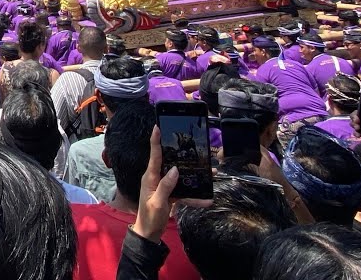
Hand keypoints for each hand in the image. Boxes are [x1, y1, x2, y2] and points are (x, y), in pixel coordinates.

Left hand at [130, 127, 208, 242]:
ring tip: (211, 173)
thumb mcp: (157, 203)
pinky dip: (195, 197)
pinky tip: (207, 200)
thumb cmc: (149, 217)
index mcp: (150, 177)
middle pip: (171, 163)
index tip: (158, 127)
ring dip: (195, 177)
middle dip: (183, 156)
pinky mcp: (171, 195)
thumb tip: (175, 170)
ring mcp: (164, 186)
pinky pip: (184, 192)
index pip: (154, 156)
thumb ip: (165, 186)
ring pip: (181, 177)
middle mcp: (157, 179)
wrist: (149, 234)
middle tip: (195, 146)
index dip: (156, 140)